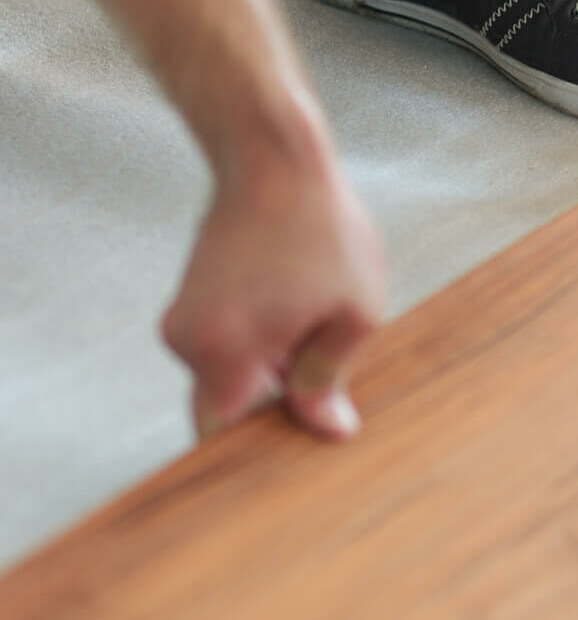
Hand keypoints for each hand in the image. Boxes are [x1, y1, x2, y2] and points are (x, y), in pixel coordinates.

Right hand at [161, 147, 387, 441]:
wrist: (274, 159)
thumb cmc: (322, 229)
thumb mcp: (354, 311)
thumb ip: (330, 378)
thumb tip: (327, 430)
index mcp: (225, 350)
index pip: (220, 436)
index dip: (254, 456)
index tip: (289, 459)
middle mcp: (187, 340)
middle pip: (225, 409)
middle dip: (272, 408)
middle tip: (325, 393)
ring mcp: (182, 319)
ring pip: (226, 376)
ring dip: (270, 372)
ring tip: (316, 332)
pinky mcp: (189, 300)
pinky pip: (223, 346)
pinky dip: (257, 346)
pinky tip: (297, 315)